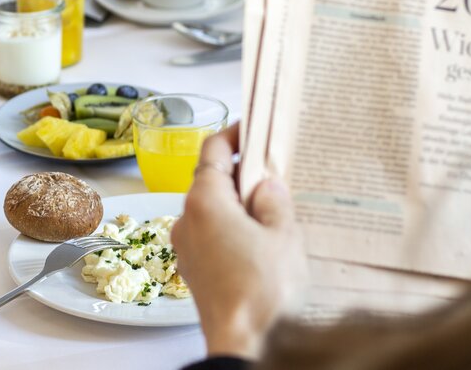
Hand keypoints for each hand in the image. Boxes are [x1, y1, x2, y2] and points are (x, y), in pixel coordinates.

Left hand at [171, 123, 307, 358]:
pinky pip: (211, 235)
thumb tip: (266, 183)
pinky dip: (232, 229)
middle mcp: (187, 219)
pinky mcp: (193, 269)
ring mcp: (186, 246)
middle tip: (275, 171)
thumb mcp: (283, 235)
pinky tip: (261, 242)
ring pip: (211, 210)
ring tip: (275, 210)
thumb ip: (274, 201)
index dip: (234, 135)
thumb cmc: (264, 289)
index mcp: (205, 201)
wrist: (244, 342)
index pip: (212, 150)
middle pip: (210, 180)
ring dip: (238, 204)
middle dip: (241, 173)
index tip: (254, 128)